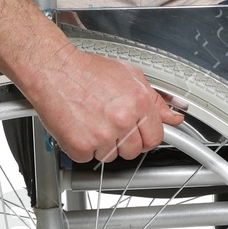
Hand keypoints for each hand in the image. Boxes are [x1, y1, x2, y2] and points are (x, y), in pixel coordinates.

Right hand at [22, 46, 184, 163]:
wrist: (53, 70)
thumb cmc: (87, 70)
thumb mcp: (130, 75)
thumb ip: (155, 99)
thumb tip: (174, 117)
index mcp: (139, 103)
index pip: (155, 137)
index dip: (145, 136)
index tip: (138, 133)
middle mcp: (122, 120)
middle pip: (134, 151)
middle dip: (124, 141)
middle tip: (110, 124)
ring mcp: (101, 135)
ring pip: (111, 156)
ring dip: (102, 145)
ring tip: (92, 121)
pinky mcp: (80, 146)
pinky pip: (87, 158)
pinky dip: (82, 147)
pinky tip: (79, 127)